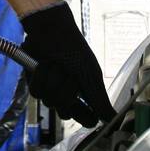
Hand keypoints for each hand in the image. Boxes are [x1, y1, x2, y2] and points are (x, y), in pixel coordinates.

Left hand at [19, 2, 115, 126]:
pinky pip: (36, 92)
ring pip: (49, 103)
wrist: (51, 31)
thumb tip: (114, 119)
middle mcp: (68, 96)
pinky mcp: (35, 84)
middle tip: (70, 75)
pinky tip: (44, 64)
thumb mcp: (91, 75)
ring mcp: (50, 92)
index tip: (86, 108)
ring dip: (54, 80)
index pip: (88, 119)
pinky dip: (41, 76)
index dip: (86, 116)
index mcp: (85, 95)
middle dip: (67, 91)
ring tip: (57, 65)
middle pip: (66, 114)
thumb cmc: (74, 50)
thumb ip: (100, 100)